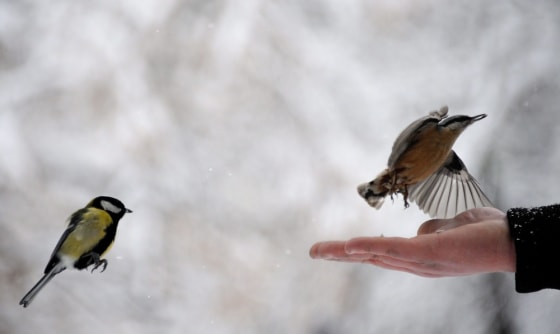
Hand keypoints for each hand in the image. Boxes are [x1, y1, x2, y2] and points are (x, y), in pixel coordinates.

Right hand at [309, 208, 515, 276]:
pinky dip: (369, 246)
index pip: (380, 253)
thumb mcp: (450, 229)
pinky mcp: (428, 253)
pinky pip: (393, 249)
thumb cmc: (482, 233)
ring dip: (347, 252)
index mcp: (418, 257)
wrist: (512, 241)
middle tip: (313, 252)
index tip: (333, 248)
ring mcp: (421, 261)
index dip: (355, 251)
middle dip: (339, 255)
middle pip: (370, 257)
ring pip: (376, 254)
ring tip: (322, 250)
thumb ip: (431, 231)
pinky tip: (350, 245)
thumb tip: (421, 231)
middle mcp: (415, 264)